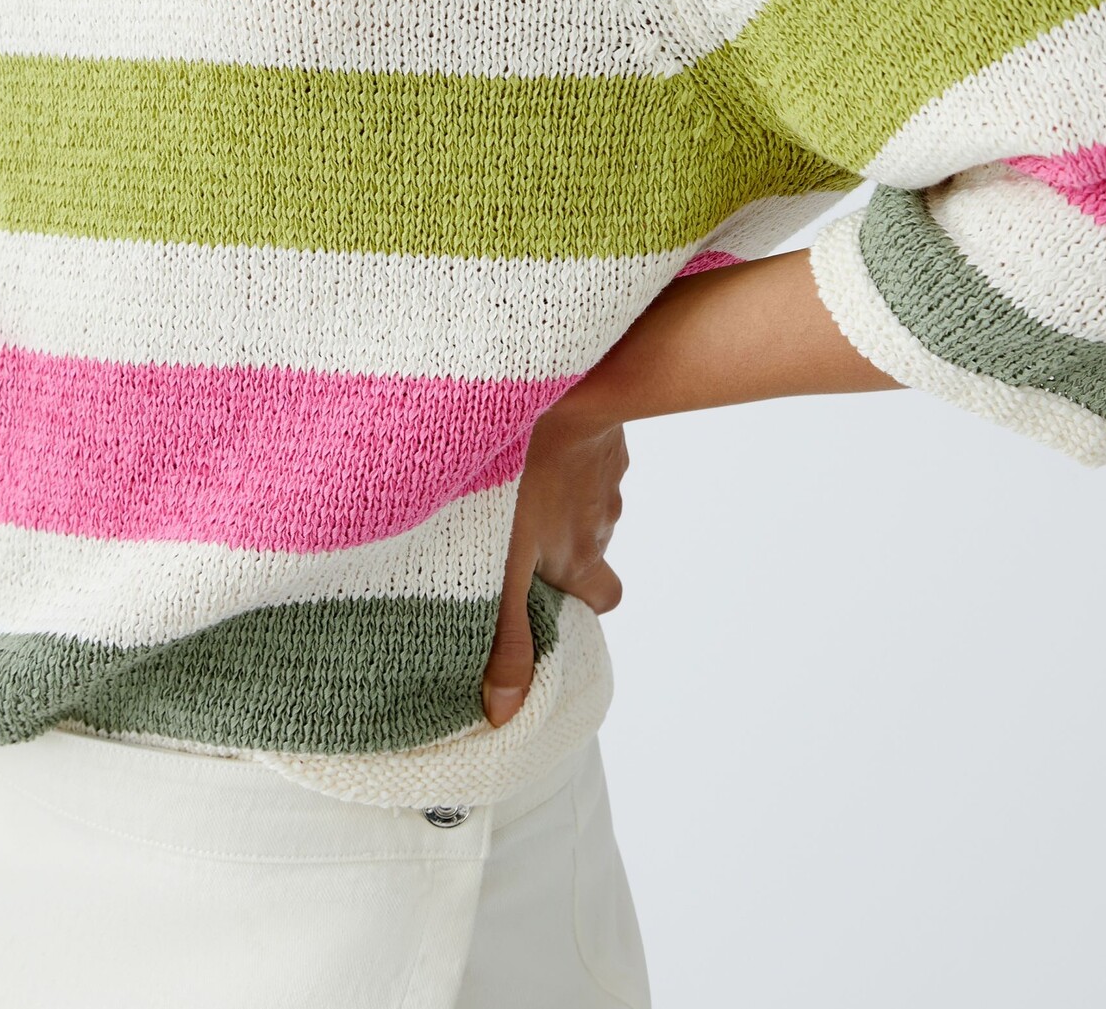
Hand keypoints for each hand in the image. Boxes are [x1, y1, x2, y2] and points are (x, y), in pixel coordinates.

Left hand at [481, 393, 627, 726]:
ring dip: (560, 490)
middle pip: (594, 542)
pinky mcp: (598, 426)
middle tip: (527, 529)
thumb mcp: (501, 569)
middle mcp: (601, 518)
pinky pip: (584, 445)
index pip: (602, 598)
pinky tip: (528, 434)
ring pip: (587, 492)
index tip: (551, 593)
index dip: (580, 600)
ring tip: (515, 476)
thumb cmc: (525, 478)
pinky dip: (564, 447)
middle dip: (569, 540)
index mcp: (582, 557)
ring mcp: (604, 469)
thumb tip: (504, 713)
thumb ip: (503, 638)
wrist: (561, 391)